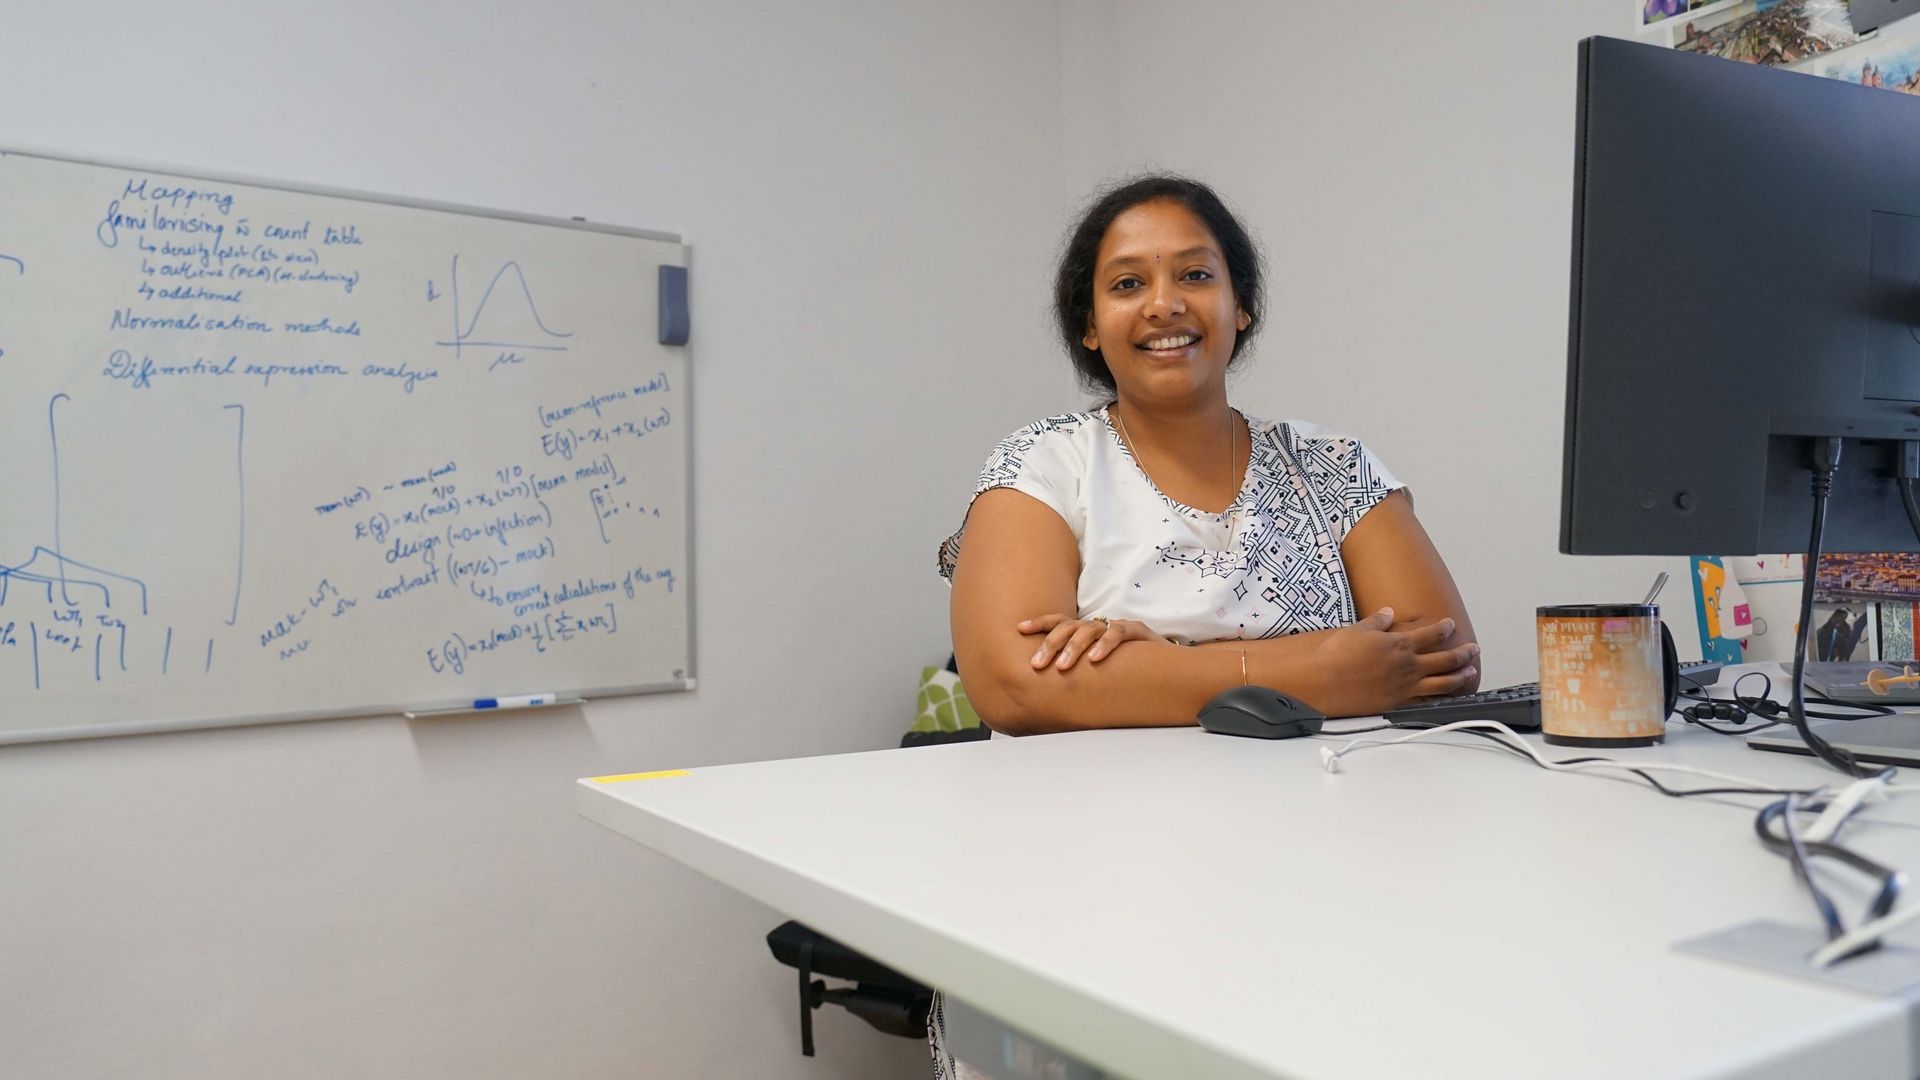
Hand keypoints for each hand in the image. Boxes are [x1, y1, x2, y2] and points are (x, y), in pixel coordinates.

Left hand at [1018, 613, 1161, 670]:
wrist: (1166, 667)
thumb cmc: (1126, 670)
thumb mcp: (1095, 671)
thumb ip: (1076, 675)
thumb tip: (1044, 695)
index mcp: (1086, 632)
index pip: (1059, 622)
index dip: (1039, 624)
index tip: (1019, 629)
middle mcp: (1099, 626)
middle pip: (1069, 627)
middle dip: (1050, 644)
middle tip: (1037, 664)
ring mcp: (1117, 627)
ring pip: (1090, 629)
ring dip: (1073, 647)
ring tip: (1062, 666)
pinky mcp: (1137, 632)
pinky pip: (1118, 633)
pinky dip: (1105, 645)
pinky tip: (1095, 659)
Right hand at [1306, 607, 1478, 715]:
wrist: (1323, 681)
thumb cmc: (1336, 655)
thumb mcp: (1357, 630)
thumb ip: (1376, 622)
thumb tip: (1387, 613)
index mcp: (1399, 644)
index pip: (1431, 634)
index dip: (1445, 628)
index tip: (1451, 625)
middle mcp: (1408, 665)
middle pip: (1446, 659)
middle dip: (1463, 653)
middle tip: (1473, 649)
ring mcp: (1405, 686)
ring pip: (1444, 682)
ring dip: (1461, 677)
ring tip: (1470, 673)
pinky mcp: (1397, 703)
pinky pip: (1426, 701)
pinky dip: (1441, 699)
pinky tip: (1448, 698)